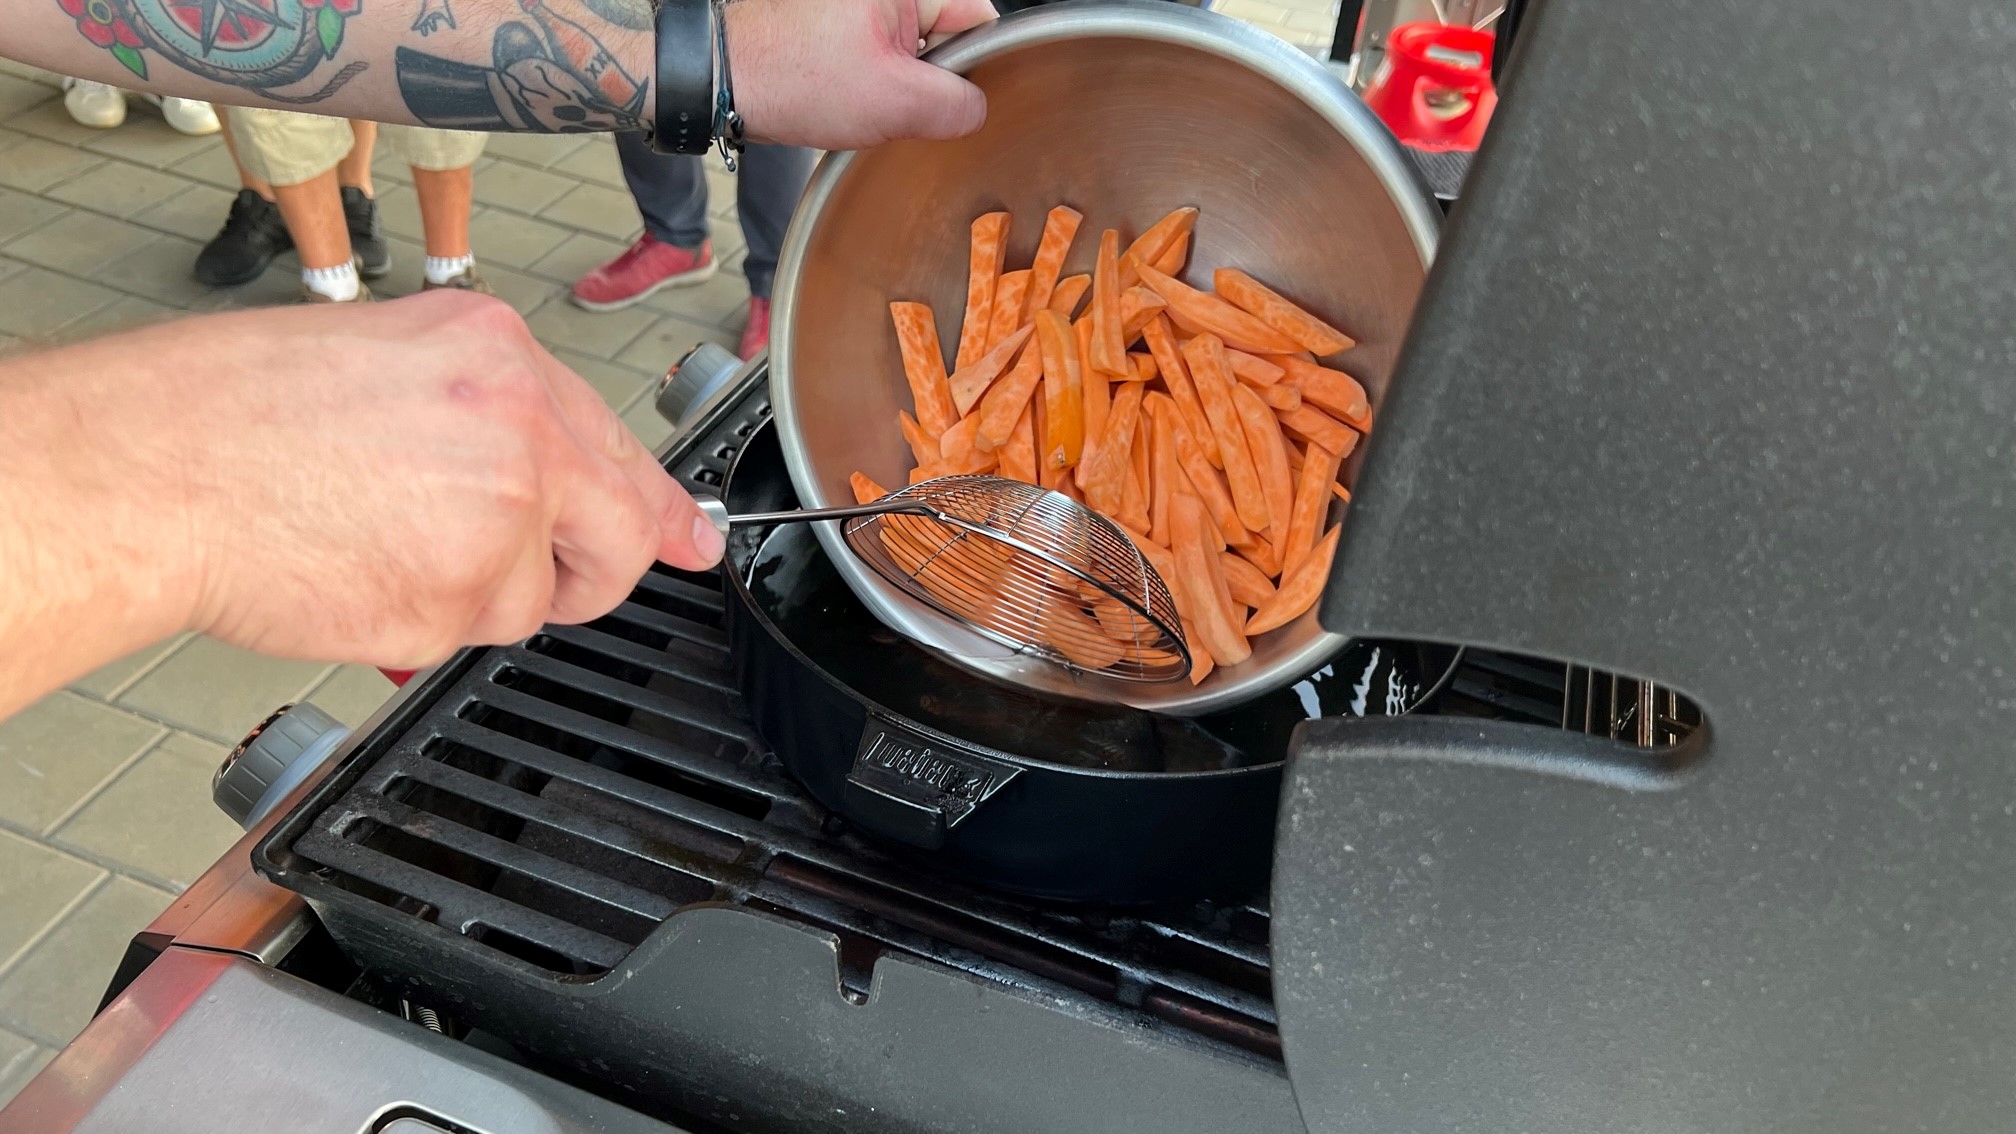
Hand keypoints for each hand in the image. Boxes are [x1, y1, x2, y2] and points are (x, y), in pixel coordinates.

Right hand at [34, 293, 718, 671]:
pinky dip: (424, 623)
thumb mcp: (389, 363)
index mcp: (500, 355)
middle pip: (620, 531)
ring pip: (534, 593)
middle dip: (587, 571)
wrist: (154, 468)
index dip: (656, 505)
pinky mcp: (462, 594)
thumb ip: (494, 416)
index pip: (617, 443)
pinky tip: (361, 572)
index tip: (693, 539)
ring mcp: (501, 513)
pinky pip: (475, 633)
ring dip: (473, 594)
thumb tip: (566, 474)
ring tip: (379, 543)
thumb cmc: (237, 415)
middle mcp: (520, 425)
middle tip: (530, 577)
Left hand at [726, 0, 997, 149]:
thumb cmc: (794, 78)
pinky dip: (872, 83)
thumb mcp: (896, 102)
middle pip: (945, 35)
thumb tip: (977, 108)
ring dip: (897, 86)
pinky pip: (880, 55)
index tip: (947, 100)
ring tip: (859, 99)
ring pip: (911, 52)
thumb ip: (957, 105)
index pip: (978, 19)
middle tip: (893, 104)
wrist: (724, 79)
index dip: (971, 67)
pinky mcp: (838, 20)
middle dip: (927, 80)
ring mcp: (859, 5)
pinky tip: (846, 97)